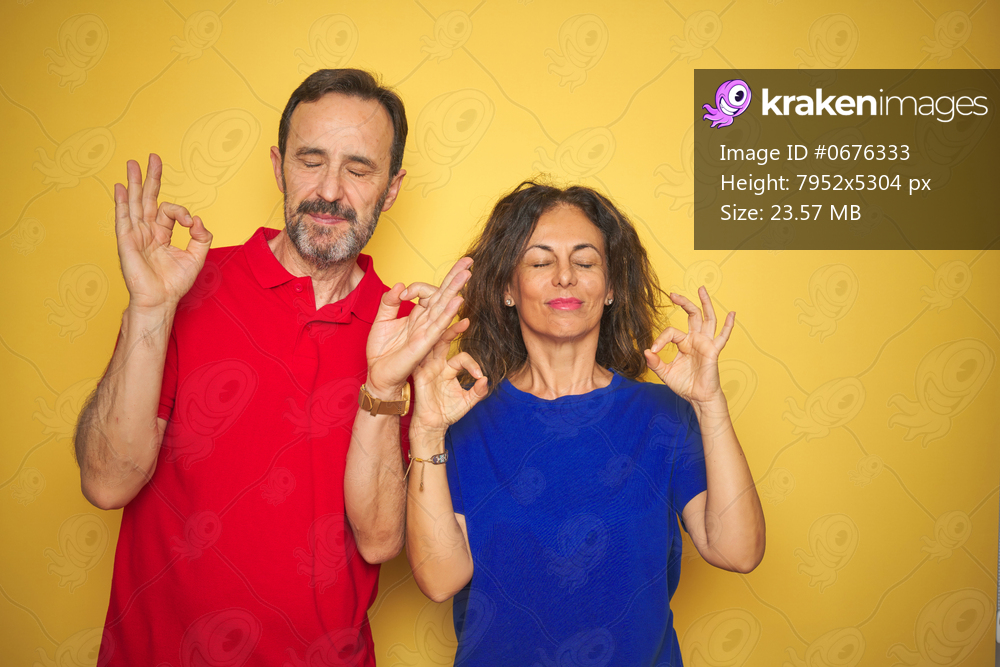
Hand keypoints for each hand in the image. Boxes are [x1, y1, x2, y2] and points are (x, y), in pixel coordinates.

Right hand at [115, 154, 211, 311]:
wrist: (160, 300)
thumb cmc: (175, 283)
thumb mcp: (197, 256)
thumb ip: (201, 236)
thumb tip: (197, 219)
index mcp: (162, 234)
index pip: (171, 212)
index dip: (182, 212)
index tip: (191, 223)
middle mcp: (147, 231)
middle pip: (148, 198)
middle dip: (151, 178)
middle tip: (153, 157)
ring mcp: (135, 234)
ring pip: (135, 203)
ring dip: (134, 182)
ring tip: (132, 163)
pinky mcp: (127, 241)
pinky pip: (123, 218)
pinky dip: (122, 202)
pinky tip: (121, 187)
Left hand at [365, 258, 472, 396]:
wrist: (378, 375)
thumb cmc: (382, 352)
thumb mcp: (381, 321)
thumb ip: (388, 302)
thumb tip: (398, 285)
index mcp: (418, 315)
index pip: (427, 292)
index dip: (417, 287)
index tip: (403, 293)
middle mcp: (426, 322)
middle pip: (444, 295)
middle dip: (455, 277)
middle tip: (469, 261)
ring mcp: (428, 332)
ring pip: (445, 307)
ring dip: (456, 289)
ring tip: (467, 273)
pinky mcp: (425, 344)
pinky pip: (439, 326)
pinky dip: (448, 313)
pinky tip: (458, 300)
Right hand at [411, 318, 487, 438]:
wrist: (433, 426)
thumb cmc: (448, 412)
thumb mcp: (468, 401)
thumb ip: (478, 391)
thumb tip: (486, 380)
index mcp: (449, 369)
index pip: (462, 357)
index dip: (472, 365)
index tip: (479, 376)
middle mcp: (438, 365)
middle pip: (444, 341)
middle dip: (454, 330)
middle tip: (466, 320)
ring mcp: (427, 367)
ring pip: (433, 344)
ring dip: (441, 332)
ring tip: (450, 321)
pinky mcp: (419, 374)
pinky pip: (421, 358)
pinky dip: (425, 348)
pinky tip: (430, 339)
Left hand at [643, 286, 734, 406]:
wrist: (698, 398)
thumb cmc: (685, 385)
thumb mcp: (665, 373)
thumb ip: (655, 363)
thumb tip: (645, 351)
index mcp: (684, 343)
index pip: (671, 332)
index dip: (660, 339)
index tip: (653, 350)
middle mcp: (695, 340)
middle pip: (692, 315)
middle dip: (683, 303)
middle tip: (673, 294)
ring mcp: (706, 343)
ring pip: (708, 319)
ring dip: (705, 303)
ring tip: (701, 289)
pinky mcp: (713, 351)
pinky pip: (723, 337)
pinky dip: (728, 325)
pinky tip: (732, 313)